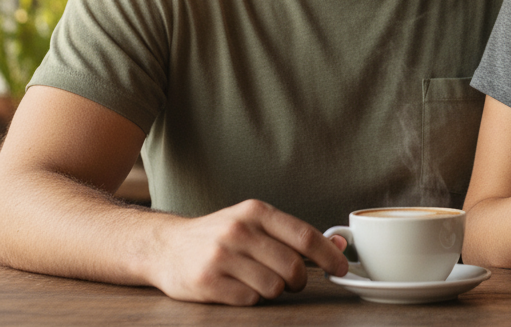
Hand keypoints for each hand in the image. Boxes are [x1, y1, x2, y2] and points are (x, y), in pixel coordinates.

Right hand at [149, 199, 348, 304]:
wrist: (167, 247)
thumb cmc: (220, 235)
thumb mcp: (255, 222)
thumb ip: (294, 233)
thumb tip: (340, 244)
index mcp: (256, 212)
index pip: (303, 235)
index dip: (328, 255)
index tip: (343, 268)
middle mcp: (239, 231)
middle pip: (292, 266)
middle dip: (300, 280)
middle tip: (293, 281)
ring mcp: (221, 257)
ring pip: (273, 286)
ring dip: (274, 290)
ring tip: (260, 280)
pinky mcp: (207, 283)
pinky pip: (249, 300)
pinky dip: (251, 298)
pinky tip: (239, 287)